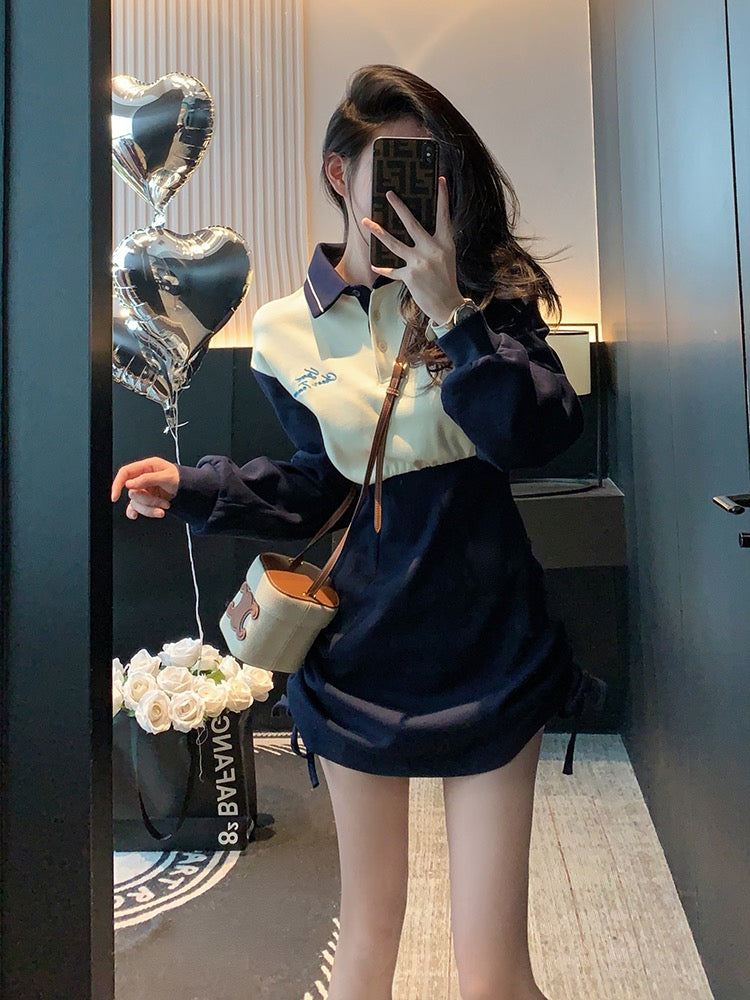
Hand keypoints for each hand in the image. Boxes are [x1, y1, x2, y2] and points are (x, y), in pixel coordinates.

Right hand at [111, 456, 179, 519]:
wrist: (190, 490)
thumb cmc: (180, 479)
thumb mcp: (167, 477)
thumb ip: (148, 478)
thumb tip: (130, 484)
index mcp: (147, 467)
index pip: (125, 472)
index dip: (117, 484)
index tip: (115, 496)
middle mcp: (143, 478)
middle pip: (132, 492)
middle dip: (147, 500)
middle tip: (162, 502)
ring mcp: (144, 490)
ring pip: (136, 502)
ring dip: (150, 507)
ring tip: (165, 506)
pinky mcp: (146, 500)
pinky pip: (137, 508)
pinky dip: (142, 512)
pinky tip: (140, 515)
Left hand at [362, 175, 465, 324]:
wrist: (448, 305)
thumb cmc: (447, 280)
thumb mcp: (446, 258)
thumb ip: (433, 243)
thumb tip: (416, 231)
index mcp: (445, 243)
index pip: (443, 216)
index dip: (442, 198)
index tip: (440, 180)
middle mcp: (432, 250)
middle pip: (412, 224)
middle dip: (399, 207)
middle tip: (389, 194)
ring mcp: (419, 262)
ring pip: (394, 243)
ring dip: (378, 231)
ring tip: (366, 221)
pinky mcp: (410, 276)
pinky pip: (392, 270)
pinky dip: (383, 268)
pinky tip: (374, 264)